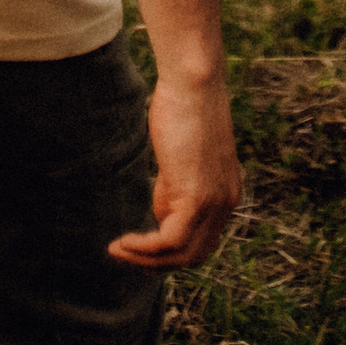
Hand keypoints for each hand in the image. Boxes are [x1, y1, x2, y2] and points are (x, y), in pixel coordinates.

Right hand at [107, 73, 240, 268]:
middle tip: (126, 255)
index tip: (142, 246)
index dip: (172, 251)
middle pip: (195, 256)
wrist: (193, 82)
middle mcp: (227, 205)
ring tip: (118, 251)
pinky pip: (170, 241)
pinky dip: (145, 248)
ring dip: (147, 259)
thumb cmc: (182, 107)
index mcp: (227, 195)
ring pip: (183, 254)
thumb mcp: (180, 157)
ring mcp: (215, 204)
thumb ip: (175, 188)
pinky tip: (125, 243)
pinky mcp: (197, 199)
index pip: (202, 240)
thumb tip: (161, 218)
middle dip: (157, 263)